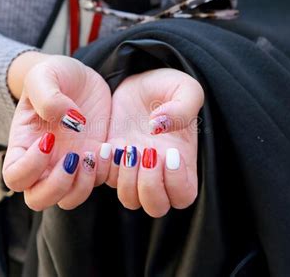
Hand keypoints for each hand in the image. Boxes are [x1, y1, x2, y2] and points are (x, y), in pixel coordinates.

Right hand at [2, 54, 110, 209]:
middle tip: (72, 156)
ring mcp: (68, 165)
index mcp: (23, 144)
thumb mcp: (45, 74)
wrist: (81, 78)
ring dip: (80, 185)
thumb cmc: (55, 76)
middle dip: (56, 186)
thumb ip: (47, 94)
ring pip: (67, 200)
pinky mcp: (92, 164)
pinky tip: (105, 148)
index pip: (14, 176)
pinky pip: (95, 185)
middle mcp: (43, 162)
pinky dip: (101, 173)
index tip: (49, 139)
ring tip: (90, 154)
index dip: (30, 167)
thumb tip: (64, 119)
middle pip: (37, 199)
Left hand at [105, 68, 203, 216]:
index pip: (183, 196)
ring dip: (127, 179)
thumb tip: (159, 128)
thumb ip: (184, 108)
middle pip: (156, 207)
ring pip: (130, 199)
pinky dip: (105, 168)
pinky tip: (109, 144)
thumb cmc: (166, 87)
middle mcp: (158, 173)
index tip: (170, 153)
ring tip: (126, 147)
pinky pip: (104, 180)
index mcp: (181, 162)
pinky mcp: (110, 162)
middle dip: (149, 186)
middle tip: (147, 153)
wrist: (137, 81)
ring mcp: (133, 170)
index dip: (177, 183)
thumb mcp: (185, 88)